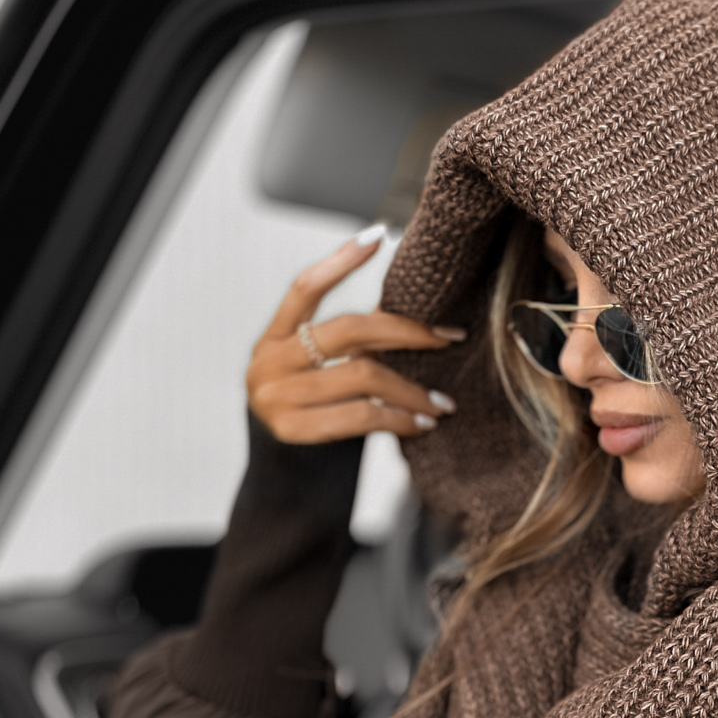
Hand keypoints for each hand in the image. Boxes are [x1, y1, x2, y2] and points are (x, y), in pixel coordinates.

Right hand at [246, 226, 464, 443]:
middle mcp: (269, 362)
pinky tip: (423, 424)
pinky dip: (399, 419)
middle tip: (448, 338)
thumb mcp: (320, 374)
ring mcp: (277, 397)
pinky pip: (361, 417)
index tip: (378, 236)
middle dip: (406, 332)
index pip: (305, 288)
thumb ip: (349, 345)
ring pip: (362, 378)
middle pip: (348, 331)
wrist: (284, 481)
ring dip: (412, 391)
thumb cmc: (313, 417)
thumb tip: (408, 309)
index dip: (340, 261)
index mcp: (273, 338)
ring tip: (444, 403)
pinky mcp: (293, 431)